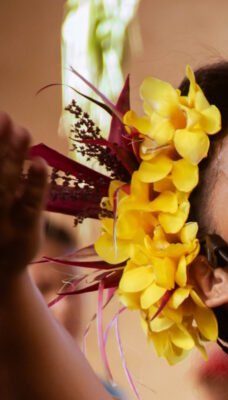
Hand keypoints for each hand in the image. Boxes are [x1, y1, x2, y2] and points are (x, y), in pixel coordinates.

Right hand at [0, 112, 47, 280]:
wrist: (1, 272)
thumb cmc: (0, 231)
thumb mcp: (7, 210)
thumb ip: (19, 182)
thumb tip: (18, 141)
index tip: (3, 116)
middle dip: (0, 144)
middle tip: (7, 119)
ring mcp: (4, 218)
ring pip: (7, 182)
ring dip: (14, 155)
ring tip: (24, 132)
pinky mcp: (26, 230)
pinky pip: (31, 203)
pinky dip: (36, 183)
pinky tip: (40, 163)